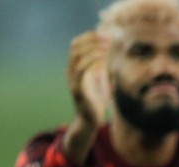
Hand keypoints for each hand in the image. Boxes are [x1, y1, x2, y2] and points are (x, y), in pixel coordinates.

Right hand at [63, 31, 110, 163]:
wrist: (90, 120)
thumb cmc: (96, 101)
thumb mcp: (99, 80)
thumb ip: (100, 68)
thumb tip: (106, 55)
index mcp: (74, 68)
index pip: (76, 45)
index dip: (88, 37)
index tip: (103, 34)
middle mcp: (71, 71)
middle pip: (74, 47)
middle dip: (90, 40)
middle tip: (106, 38)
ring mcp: (73, 79)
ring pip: (77, 56)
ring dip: (92, 48)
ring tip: (106, 46)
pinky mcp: (78, 88)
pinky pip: (82, 70)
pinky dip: (92, 61)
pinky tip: (103, 58)